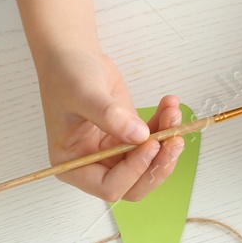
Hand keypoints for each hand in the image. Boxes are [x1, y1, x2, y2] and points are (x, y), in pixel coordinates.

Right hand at [35, 47, 183, 201]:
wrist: (73, 56)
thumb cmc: (67, 74)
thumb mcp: (83, 93)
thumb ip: (110, 116)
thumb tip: (140, 136)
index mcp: (73, 165)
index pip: (108, 187)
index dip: (133, 171)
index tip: (150, 144)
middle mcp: (94, 165)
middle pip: (134, 185)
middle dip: (157, 165)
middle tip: (174, 141)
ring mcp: (113, 154)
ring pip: (149, 166)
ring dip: (167, 143)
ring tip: (174, 114)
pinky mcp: (129, 138)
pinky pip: (154, 142)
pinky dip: (166, 126)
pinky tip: (170, 105)